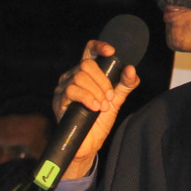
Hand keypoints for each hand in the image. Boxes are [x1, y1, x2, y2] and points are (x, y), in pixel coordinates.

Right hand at [52, 40, 140, 179]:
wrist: (89, 144)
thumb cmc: (99, 121)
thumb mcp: (116, 101)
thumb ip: (125, 85)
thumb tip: (131, 70)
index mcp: (87, 74)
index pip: (89, 51)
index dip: (98, 46)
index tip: (111, 52)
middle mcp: (73, 77)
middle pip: (86, 64)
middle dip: (102, 81)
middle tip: (109, 98)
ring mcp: (63, 88)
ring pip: (79, 77)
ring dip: (95, 92)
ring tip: (102, 107)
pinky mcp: (58, 101)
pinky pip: (71, 91)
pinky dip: (87, 98)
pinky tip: (94, 108)